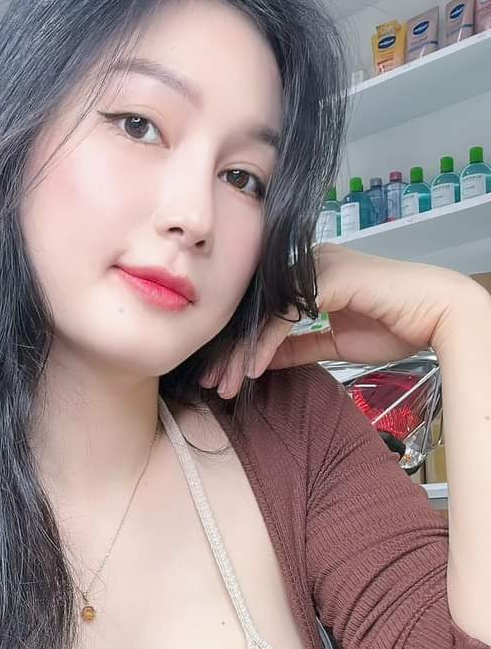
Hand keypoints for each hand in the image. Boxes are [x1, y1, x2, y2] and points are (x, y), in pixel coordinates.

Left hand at [202, 245, 481, 398]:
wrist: (436, 315)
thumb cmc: (394, 324)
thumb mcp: (334, 342)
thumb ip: (299, 346)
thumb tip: (265, 360)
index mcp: (308, 275)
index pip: (261, 310)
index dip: (238, 344)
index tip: (221, 377)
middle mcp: (307, 265)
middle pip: (255, 309)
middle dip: (230, 350)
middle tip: (212, 384)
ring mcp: (317, 268)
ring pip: (264, 312)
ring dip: (242, 352)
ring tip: (227, 383)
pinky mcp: (328, 279)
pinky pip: (285, 315)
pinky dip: (266, 344)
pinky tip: (255, 369)